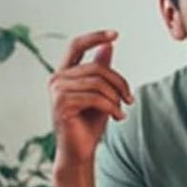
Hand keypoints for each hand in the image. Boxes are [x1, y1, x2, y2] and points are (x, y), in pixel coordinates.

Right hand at [50, 31, 132, 167]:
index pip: (77, 45)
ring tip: (121, 110)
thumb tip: (108, 45)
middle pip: (96, 68)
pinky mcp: (61, 104)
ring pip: (98, 83)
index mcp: (64, 73)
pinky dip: (112, 107)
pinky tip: (118, 117)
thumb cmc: (89, 123)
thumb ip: (101, 70)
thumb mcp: (100, 93)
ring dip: (116, 97)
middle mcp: (57, 78)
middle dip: (119, 82)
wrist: (79, 151)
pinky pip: (95, 98)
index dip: (95, 37)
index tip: (116, 34)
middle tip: (129, 99)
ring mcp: (56, 91)